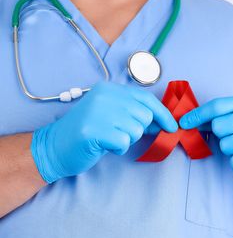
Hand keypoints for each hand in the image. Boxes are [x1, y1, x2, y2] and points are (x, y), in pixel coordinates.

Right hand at [31, 81, 177, 183]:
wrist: (55, 147)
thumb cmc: (87, 133)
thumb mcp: (111, 116)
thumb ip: (135, 115)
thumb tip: (163, 122)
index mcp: (109, 89)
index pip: (146, 98)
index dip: (163, 113)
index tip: (172, 126)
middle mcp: (104, 96)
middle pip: (144, 115)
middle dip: (138, 129)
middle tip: (119, 132)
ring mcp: (98, 112)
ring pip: (136, 129)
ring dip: (126, 139)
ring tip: (108, 137)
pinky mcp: (94, 130)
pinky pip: (124, 141)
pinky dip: (118, 147)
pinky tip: (104, 145)